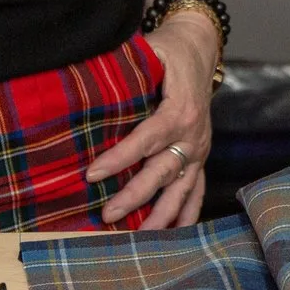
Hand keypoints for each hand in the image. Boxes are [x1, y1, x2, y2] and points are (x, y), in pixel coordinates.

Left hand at [87, 10, 216, 229]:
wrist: (200, 48)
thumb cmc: (169, 51)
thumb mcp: (151, 51)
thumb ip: (128, 66)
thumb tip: (89, 77)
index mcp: (179, 110)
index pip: (147, 139)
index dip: (120, 158)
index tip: (92, 174)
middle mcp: (193, 135)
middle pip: (163, 171)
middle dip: (136, 196)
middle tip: (107, 215)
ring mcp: (199, 149)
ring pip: (182, 188)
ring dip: (162, 216)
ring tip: (139, 240)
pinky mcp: (201, 156)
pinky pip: (196, 190)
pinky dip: (187, 214)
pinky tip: (175, 236)